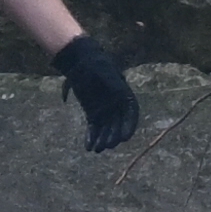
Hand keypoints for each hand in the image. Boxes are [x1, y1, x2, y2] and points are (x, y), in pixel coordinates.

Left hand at [58, 27, 140, 151]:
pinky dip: (91, 138)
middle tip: (108, 145)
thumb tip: (122, 95)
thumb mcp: (105, 72)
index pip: (130, 114)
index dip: (129, 126)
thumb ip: (113, 84)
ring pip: (106, 129)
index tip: (125, 138)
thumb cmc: (95, 65)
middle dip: (113, 136)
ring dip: (102, 140)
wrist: (79, 62)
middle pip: (118, 124)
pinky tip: (88, 147)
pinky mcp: (92, 114)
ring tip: (96, 149)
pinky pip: (94, 128)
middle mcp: (116, 105)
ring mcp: (104, 111)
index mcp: (124, 95)